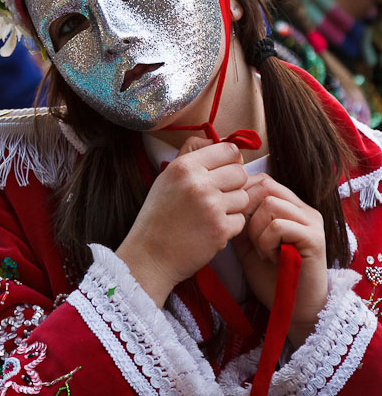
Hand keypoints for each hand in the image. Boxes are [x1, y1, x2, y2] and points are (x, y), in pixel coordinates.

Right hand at [116, 137, 248, 306]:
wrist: (149, 255)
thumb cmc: (159, 215)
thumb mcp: (167, 177)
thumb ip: (192, 154)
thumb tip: (219, 140)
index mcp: (185, 166)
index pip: (229, 149)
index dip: (231, 160)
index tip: (224, 171)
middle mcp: (199, 183)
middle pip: (241, 172)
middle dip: (234, 184)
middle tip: (219, 196)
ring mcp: (211, 206)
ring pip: (244, 197)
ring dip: (233, 207)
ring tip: (212, 214)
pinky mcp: (220, 230)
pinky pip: (241, 221)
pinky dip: (230, 227)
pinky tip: (211, 230)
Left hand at [233, 174, 327, 347]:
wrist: (293, 312)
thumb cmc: (271, 279)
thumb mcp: (249, 244)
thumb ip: (241, 221)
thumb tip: (225, 200)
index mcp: (291, 207)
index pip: (263, 181)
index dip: (243, 195)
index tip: (236, 220)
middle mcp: (304, 209)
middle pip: (266, 186)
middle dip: (247, 210)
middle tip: (247, 237)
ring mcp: (312, 222)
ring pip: (270, 203)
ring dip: (256, 229)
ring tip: (262, 251)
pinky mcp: (315, 238)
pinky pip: (279, 225)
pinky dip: (266, 242)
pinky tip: (271, 258)